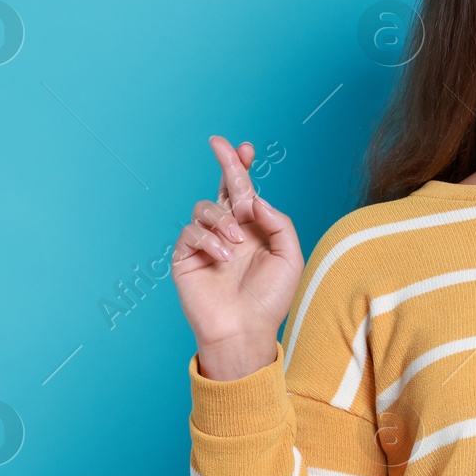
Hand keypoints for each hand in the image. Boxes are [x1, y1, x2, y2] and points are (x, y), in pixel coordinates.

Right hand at [171, 135, 303, 379]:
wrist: (245, 331)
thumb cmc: (270, 300)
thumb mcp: (289, 257)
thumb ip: (278, 222)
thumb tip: (255, 198)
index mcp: (254, 230)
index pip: (247, 192)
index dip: (243, 168)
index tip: (245, 147)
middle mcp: (229, 232)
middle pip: (223, 188)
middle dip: (224, 163)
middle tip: (221, 144)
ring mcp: (206, 243)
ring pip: (205, 207)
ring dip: (222, 219)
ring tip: (236, 243)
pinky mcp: (186, 257)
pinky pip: (190, 232)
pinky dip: (208, 240)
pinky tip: (222, 258)